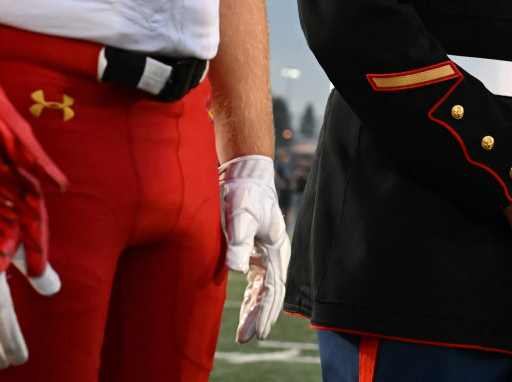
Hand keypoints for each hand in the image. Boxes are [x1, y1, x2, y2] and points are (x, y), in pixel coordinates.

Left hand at [219, 155, 289, 342]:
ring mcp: (267, 253)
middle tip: (246, 338)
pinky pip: (257, 280)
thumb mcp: (240, 216)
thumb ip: (238, 242)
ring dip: (255, 309)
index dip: (265, 312)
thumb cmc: (244, 193)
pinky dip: (252, 296)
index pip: (273, 288)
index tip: (257, 333)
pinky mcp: (256, 250)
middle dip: (260, 316)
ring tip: (244, 332)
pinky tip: (246, 308)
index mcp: (276, 249)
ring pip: (264, 289)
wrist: (246, 174)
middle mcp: (275, 254)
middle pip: (271, 293)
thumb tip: (235, 270)